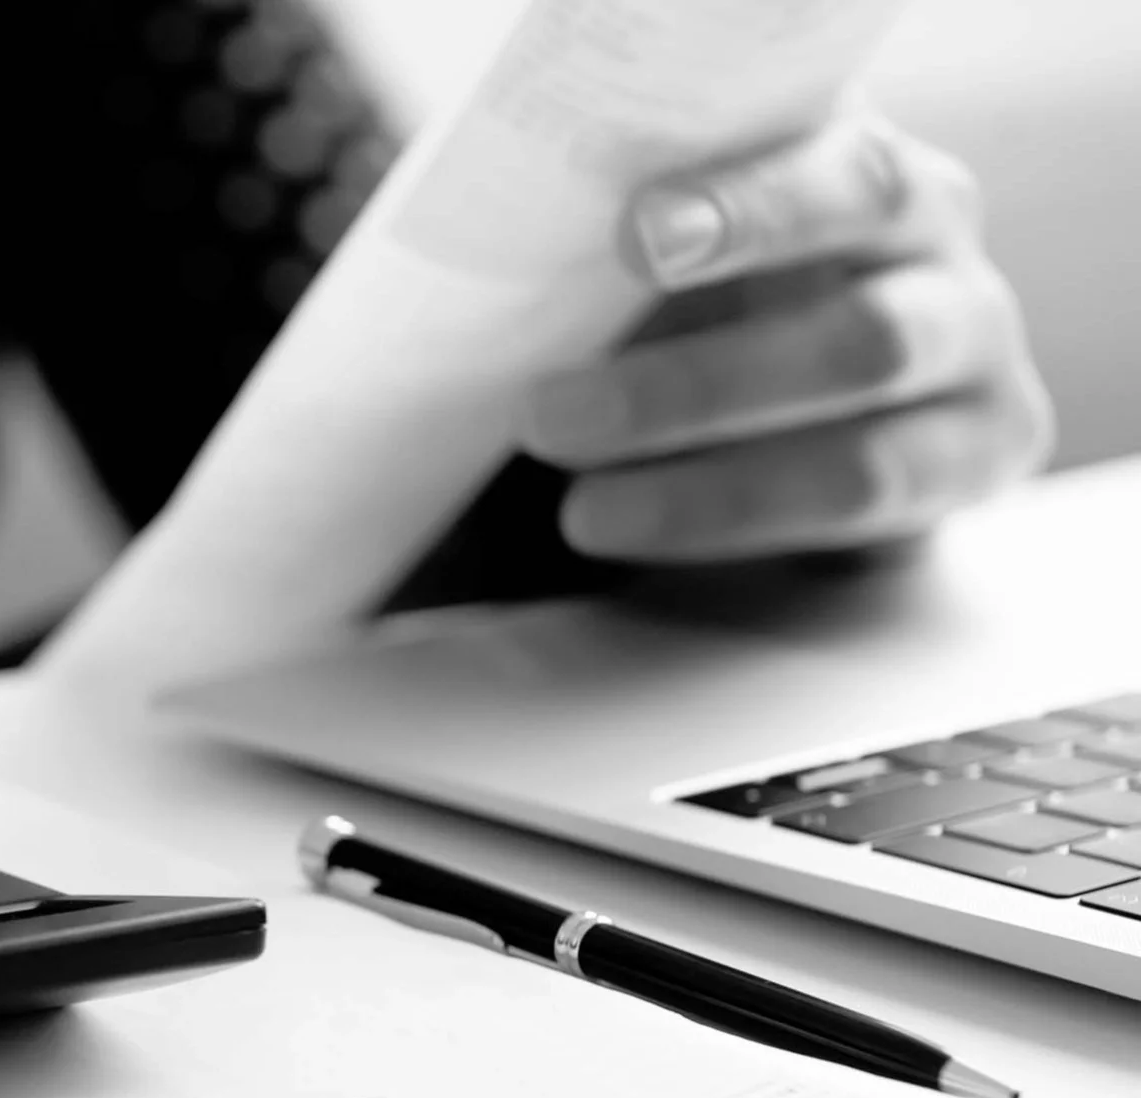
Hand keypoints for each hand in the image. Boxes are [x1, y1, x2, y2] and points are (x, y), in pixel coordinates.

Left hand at [522, 113, 1053, 561]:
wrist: (797, 351)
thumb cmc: (710, 267)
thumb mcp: (680, 240)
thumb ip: (639, 246)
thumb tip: (512, 264)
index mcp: (881, 178)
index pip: (846, 181)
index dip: (751, 215)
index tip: (640, 238)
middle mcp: (947, 270)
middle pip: (859, 343)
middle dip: (692, 393)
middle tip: (545, 416)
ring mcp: (974, 380)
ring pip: (861, 462)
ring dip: (707, 495)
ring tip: (581, 512)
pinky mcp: (966, 471)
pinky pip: (854, 524)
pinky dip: (734, 530)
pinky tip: (636, 531)